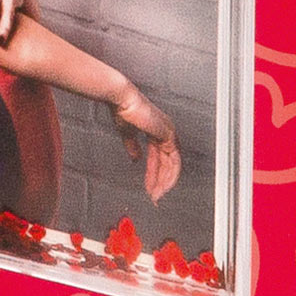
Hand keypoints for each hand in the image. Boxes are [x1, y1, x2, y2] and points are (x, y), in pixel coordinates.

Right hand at [110, 82, 181, 202]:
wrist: (122, 99)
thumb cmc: (122, 109)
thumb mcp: (127, 133)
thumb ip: (132, 146)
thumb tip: (136, 158)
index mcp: (157, 130)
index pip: (159, 157)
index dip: (154, 174)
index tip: (149, 187)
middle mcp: (165, 132)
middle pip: (168, 163)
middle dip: (161, 182)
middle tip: (155, 196)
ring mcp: (169, 133)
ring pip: (172, 165)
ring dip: (164, 182)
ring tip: (156, 195)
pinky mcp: (168, 135)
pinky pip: (173, 161)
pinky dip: (168, 176)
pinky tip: (161, 185)